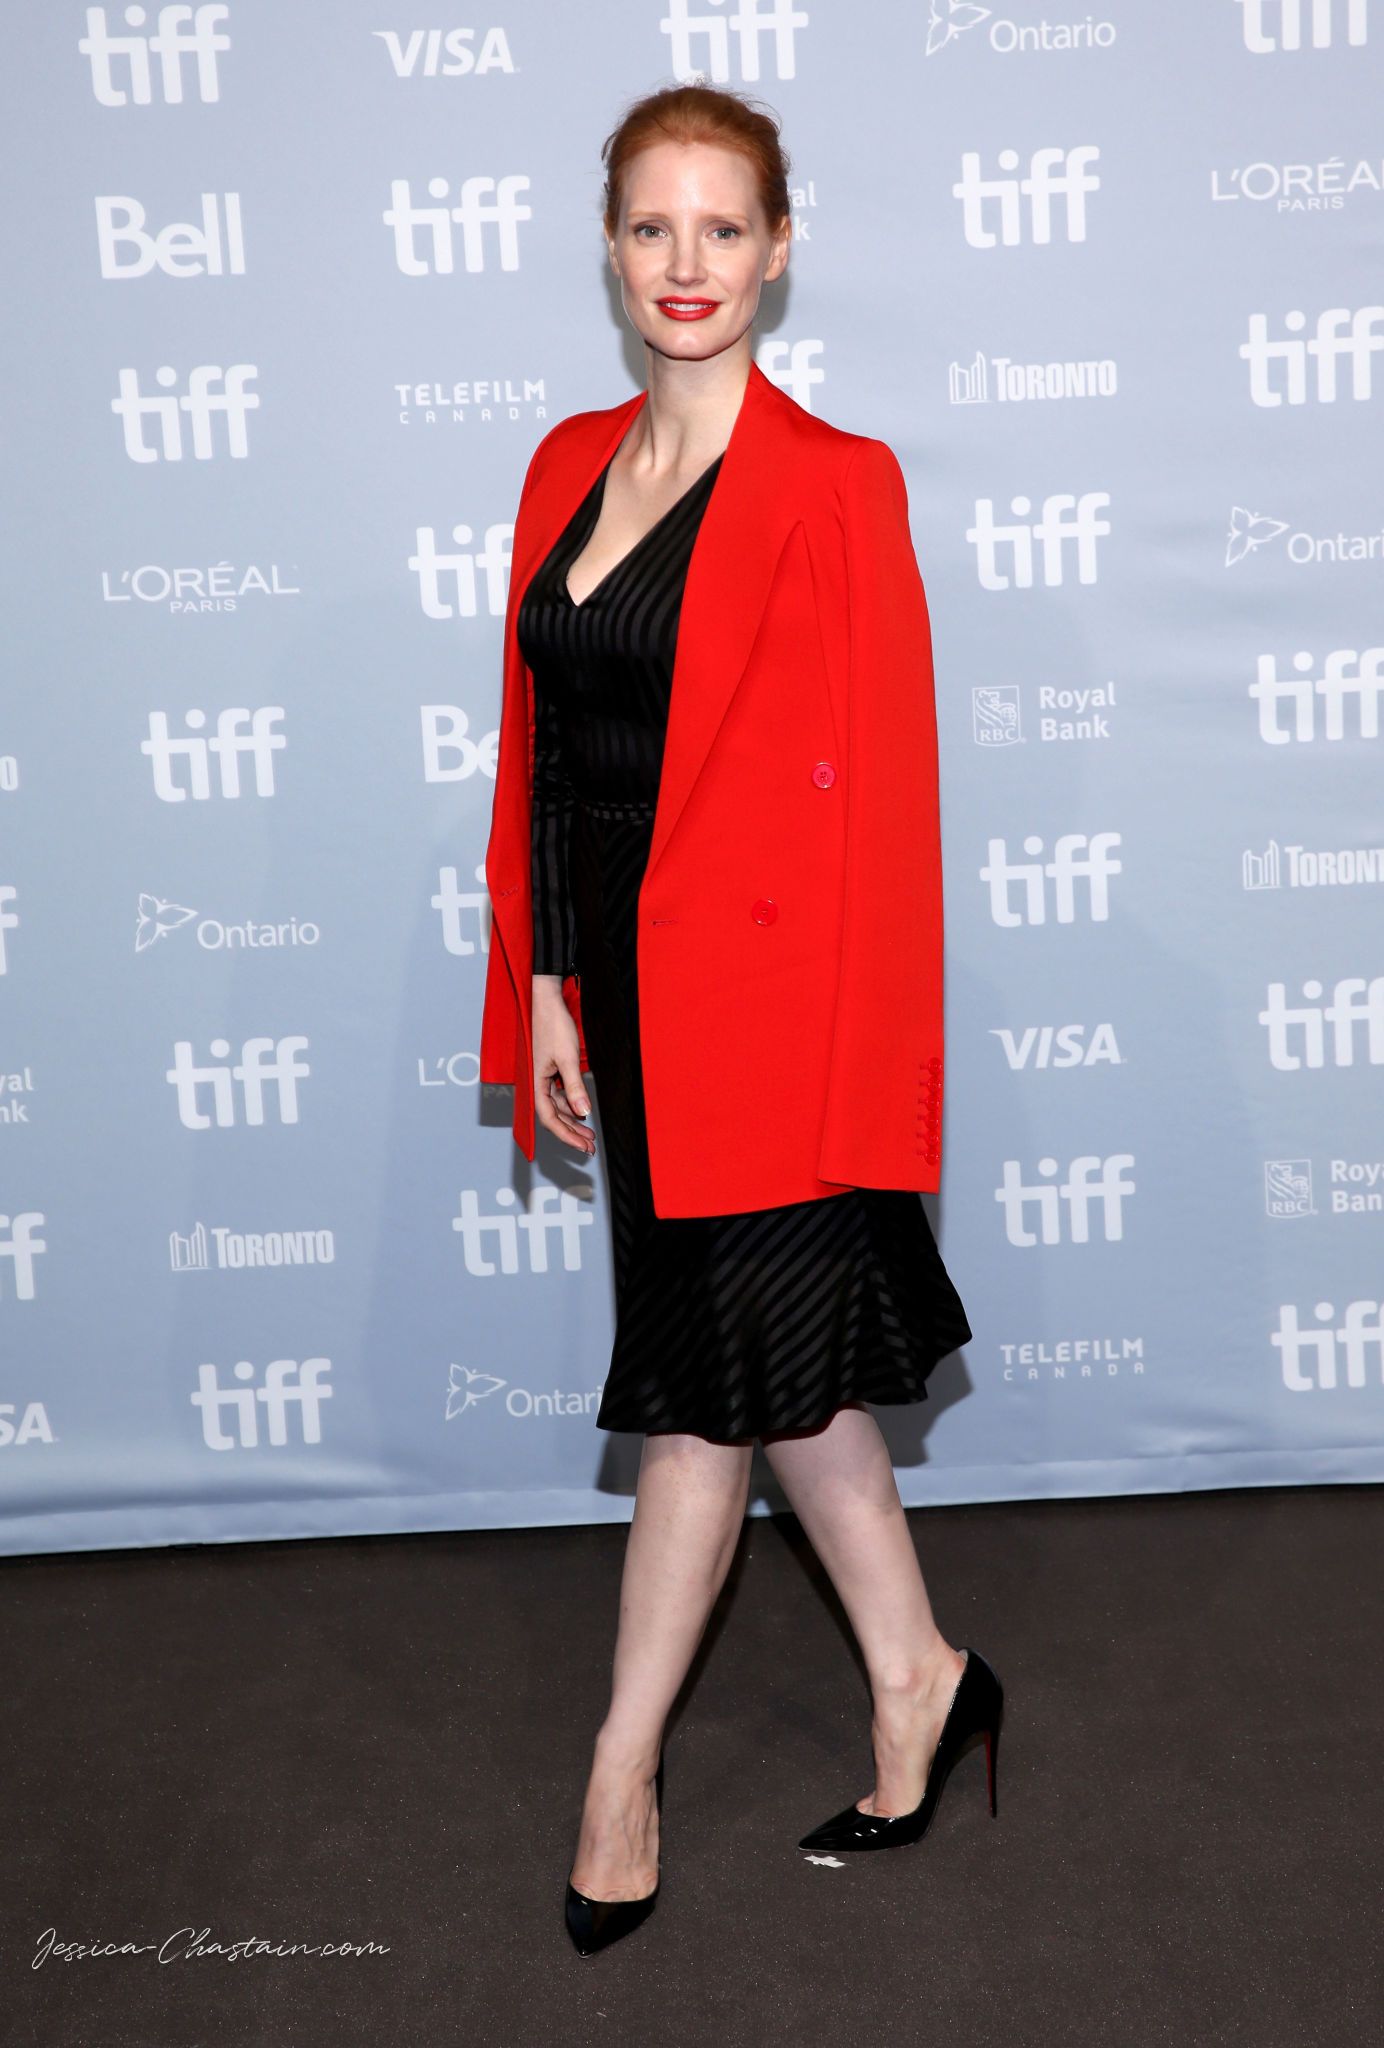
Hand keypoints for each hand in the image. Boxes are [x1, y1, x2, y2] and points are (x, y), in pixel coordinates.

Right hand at [533, 976, 595, 1156]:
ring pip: (558, 1107)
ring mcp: (544, 1077)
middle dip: (571, 1133)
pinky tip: (582, 1111)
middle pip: (553, 1116)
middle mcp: (538, 1083)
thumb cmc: (554, 1026)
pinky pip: (560, 1095)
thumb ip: (575, 1087)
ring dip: (573, 1121)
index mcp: (536, 1082)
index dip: (566, 1135)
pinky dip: (571, 1105)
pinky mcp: (551, 1070)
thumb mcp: (568, 1058)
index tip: (583, 1146)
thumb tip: (583, 1113)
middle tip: (590, 1146)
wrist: (547, 1001)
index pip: (549, 1118)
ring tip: (589, 1134)